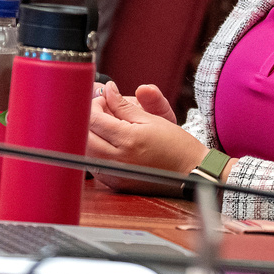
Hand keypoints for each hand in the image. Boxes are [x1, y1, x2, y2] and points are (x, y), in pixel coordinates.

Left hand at [88, 81, 205, 192]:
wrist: (190, 171)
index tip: (103, 100)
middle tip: (102, 112)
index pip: (93, 119)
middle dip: (87, 120)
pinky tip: (110, 143)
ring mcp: (114, 174)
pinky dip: (95, 151)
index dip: (94, 105)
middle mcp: (117, 160)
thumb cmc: (176, 145)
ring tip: (106, 127)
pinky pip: (93, 165)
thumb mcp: (152, 119)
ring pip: (84, 152)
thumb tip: (108, 90)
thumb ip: (124, 105)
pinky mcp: (114, 183)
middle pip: (83, 136)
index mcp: (128, 140)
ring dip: (89, 136)